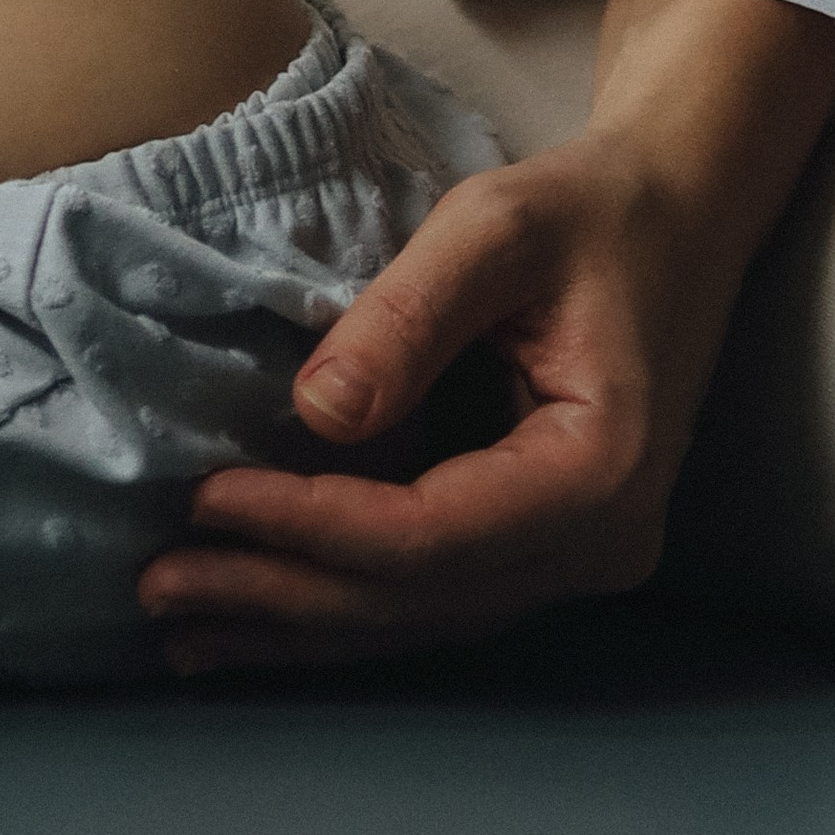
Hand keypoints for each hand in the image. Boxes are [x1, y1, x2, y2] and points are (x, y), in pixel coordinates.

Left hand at [135, 130, 736, 669]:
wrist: (676, 216)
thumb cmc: (589, 209)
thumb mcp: (496, 226)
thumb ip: (409, 314)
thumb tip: (316, 412)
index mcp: (601, 471)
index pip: (430, 535)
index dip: (310, 524)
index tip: (205, 497)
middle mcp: (598, 543)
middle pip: (418, 597)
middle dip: (281, 593)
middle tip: (158, 587)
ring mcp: (577, 557)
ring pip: (420, 615)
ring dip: (299, 620)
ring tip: (182, 625)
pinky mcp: (543, 543)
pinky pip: (434, 592)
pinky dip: (343, 601)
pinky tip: (260, 613)